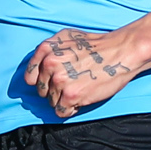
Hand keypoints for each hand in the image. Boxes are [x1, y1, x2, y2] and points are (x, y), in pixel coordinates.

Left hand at [22, 27, 143, 118]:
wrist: (120, 52)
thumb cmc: (96, 45)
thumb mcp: (66, 38)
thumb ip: (49, 51)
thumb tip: (38, 67)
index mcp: (46, 50)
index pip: (30, 76)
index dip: (42, 81)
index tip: (51, 82)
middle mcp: (49, 64)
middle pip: (42, 91)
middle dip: (54, 91)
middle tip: (72, 83)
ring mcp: (59, 81)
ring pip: (51, 102)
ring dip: (64, 100)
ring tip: (80, 88)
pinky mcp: (70, 95)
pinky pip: (61, 112)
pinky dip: (71, 109)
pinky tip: (82, 98)